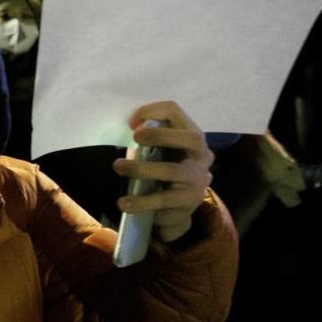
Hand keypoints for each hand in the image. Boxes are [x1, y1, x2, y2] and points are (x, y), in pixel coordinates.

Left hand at [112, 101, 214, 242]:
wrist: (174, 210)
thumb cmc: (161, 171)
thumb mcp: (157, 151)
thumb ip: (148, 138)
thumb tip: (131, 126)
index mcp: (191, 135)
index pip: (175, 112)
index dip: (152, 111)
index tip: (130, 123)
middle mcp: (202, 155)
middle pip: (191, 138)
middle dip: (160, 135)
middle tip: (134, 138)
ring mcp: (199, 179)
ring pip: (172, 170)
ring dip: (141, 168)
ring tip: (118, 167)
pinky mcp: (190, 201)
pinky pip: (164, 199)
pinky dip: (141, 201)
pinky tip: (124, 203)